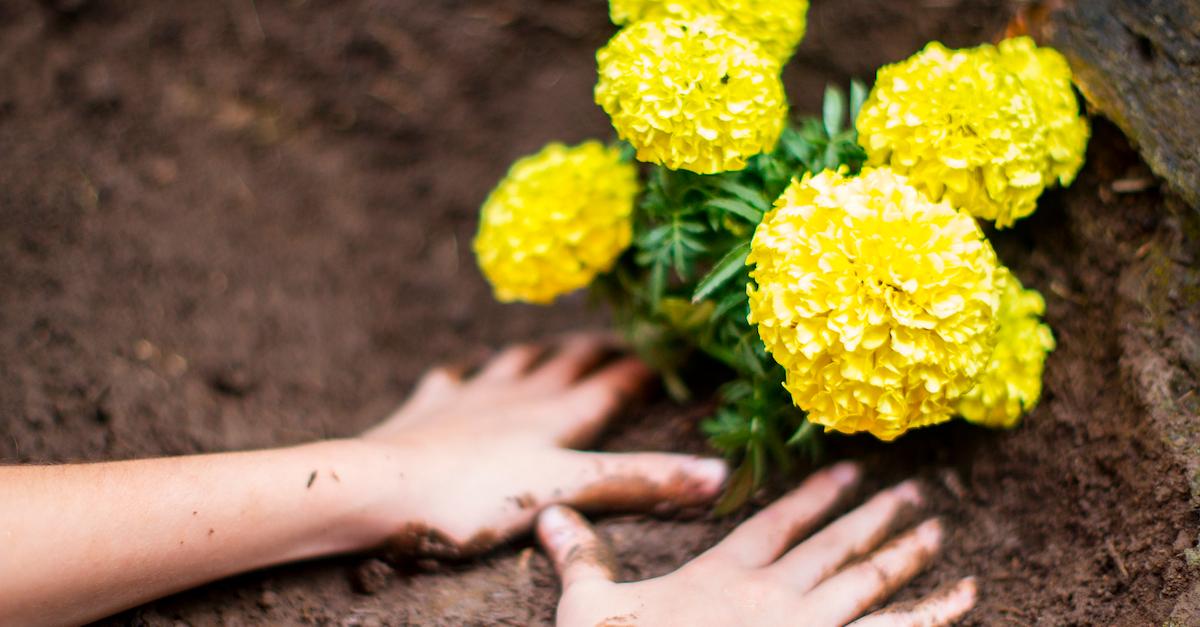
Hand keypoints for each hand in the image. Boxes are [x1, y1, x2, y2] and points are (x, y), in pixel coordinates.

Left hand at [354, 334, 728, 557]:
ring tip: (549, 346)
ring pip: (513, 363)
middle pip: (566, 364)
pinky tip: (457, 373)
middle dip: (596, 351)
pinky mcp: (427, 409)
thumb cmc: (474, 494)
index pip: (612, 386)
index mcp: (556, 416)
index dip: (645, 368)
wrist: (380, 485)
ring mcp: (470, 397)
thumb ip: (640, 480)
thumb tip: (719, 473)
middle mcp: (518, 396)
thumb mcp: (567, 490)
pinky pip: (448, 381)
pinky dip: (459, 375)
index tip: (673, 349)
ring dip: (537, 353)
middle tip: (618, 340)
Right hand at [537, 462, 976, 626]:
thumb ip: (582, 557)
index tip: (847, 471)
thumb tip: (548, 512)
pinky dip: (932, 620)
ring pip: (869, 585)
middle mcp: (776, 598)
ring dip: (906, 558)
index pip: (778, 522)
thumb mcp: (589, 610)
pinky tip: (967, 600)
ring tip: (940, 532)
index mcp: (725, 577)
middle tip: (916, 493)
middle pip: (834, 548)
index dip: (814, 495)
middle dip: (875, 519)